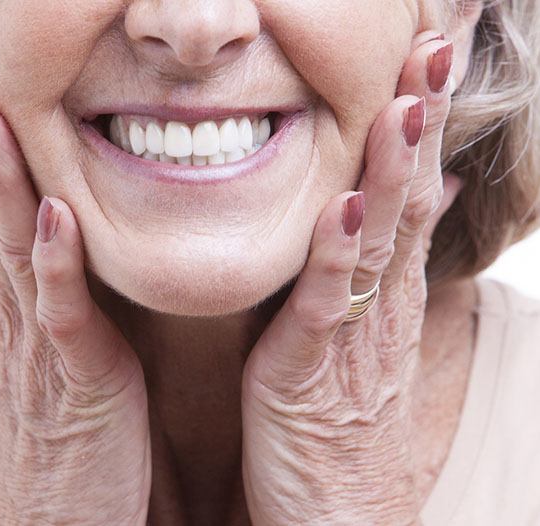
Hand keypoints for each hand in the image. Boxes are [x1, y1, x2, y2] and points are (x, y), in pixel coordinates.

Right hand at [0, 37, 150, 523]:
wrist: (62, 516)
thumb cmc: (72, 425)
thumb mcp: (61, 340)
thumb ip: (61, 287)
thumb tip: (62, 231)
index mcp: (22, 294)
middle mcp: (19, 307)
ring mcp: (41, 342)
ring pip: (12, 244)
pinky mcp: (75, 381)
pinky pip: (62, 314)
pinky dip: (55, 264)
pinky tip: (52, 215)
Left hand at [241, 32, 462, 524]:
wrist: (336, 512)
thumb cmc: (340, 418)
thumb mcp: (366, 332)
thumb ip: (381, 266)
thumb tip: (416, 200)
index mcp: (382, 291)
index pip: (407, 191)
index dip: (416, 124)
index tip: (425, 58)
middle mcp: (377, 304)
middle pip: (404, 200)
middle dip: (418, 124)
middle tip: (433, 48)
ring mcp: (351, 336)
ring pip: (377, 241)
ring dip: (393, 171)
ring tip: (406, 104)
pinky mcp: (312, 372)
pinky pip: (327, 306)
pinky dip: (339, 254)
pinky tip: (348, 205)